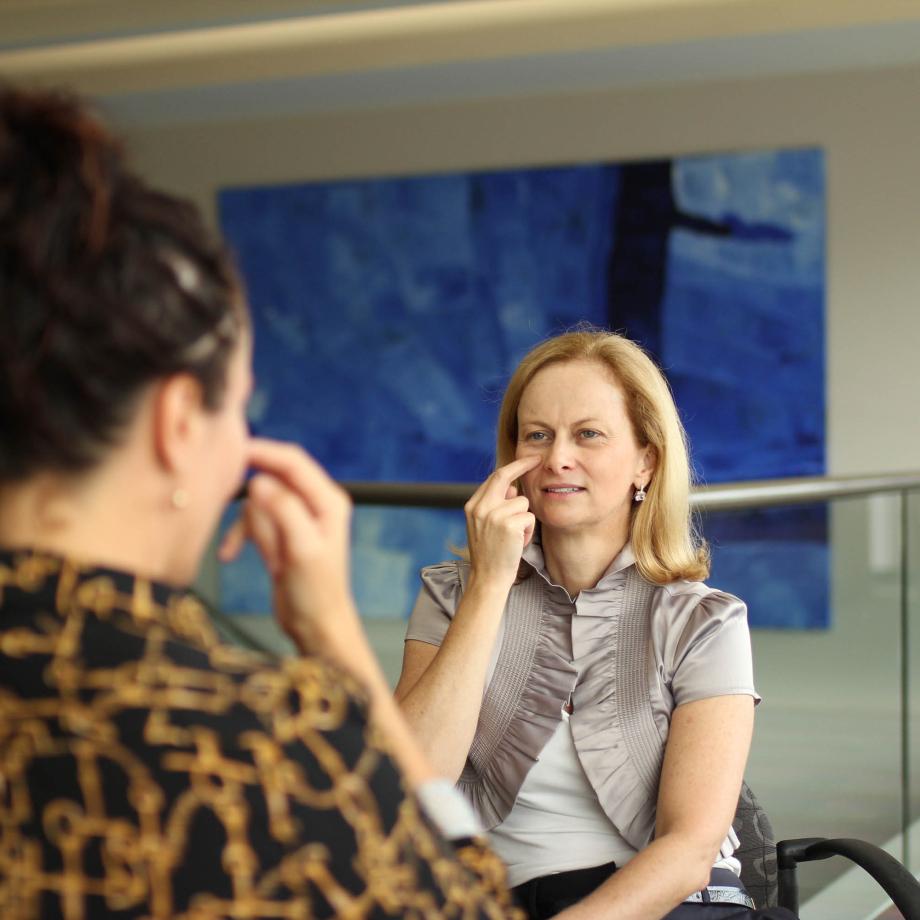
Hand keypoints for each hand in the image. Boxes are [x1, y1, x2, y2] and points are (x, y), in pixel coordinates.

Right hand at [218, 438, 359, 654]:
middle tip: (220, 493)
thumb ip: (283, 512)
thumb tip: (259, 482)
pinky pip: (252, 523)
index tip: (234, 449)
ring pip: (258, 502)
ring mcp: (296, 519)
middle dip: (250, 492)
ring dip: (246, 525)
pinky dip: (239, 536)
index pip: (293, 462)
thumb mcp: (302, 549)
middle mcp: (314, 504)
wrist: (315, 626)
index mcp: (328, 501)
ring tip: (240, 550)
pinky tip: (229, 555)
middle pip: (273, 477)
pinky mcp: (280, 534)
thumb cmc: (317, 592)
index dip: (264, 451)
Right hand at [464, 455, 539, 588]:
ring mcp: (493, 515)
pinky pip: (529, 517)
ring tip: (515, 537)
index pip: (493, 478)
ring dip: (525, 518)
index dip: (511, 467)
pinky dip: (529, 530)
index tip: (525, 459)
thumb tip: (513, 488)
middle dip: (523, 466)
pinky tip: (519, 543)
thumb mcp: (485, 526)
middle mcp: (480, 507)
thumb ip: (495, 505)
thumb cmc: (490, 554)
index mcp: (473, 506)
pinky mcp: (508, 524)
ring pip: (522, 501)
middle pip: (504, 476)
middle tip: (537, 460)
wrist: (488, 579)